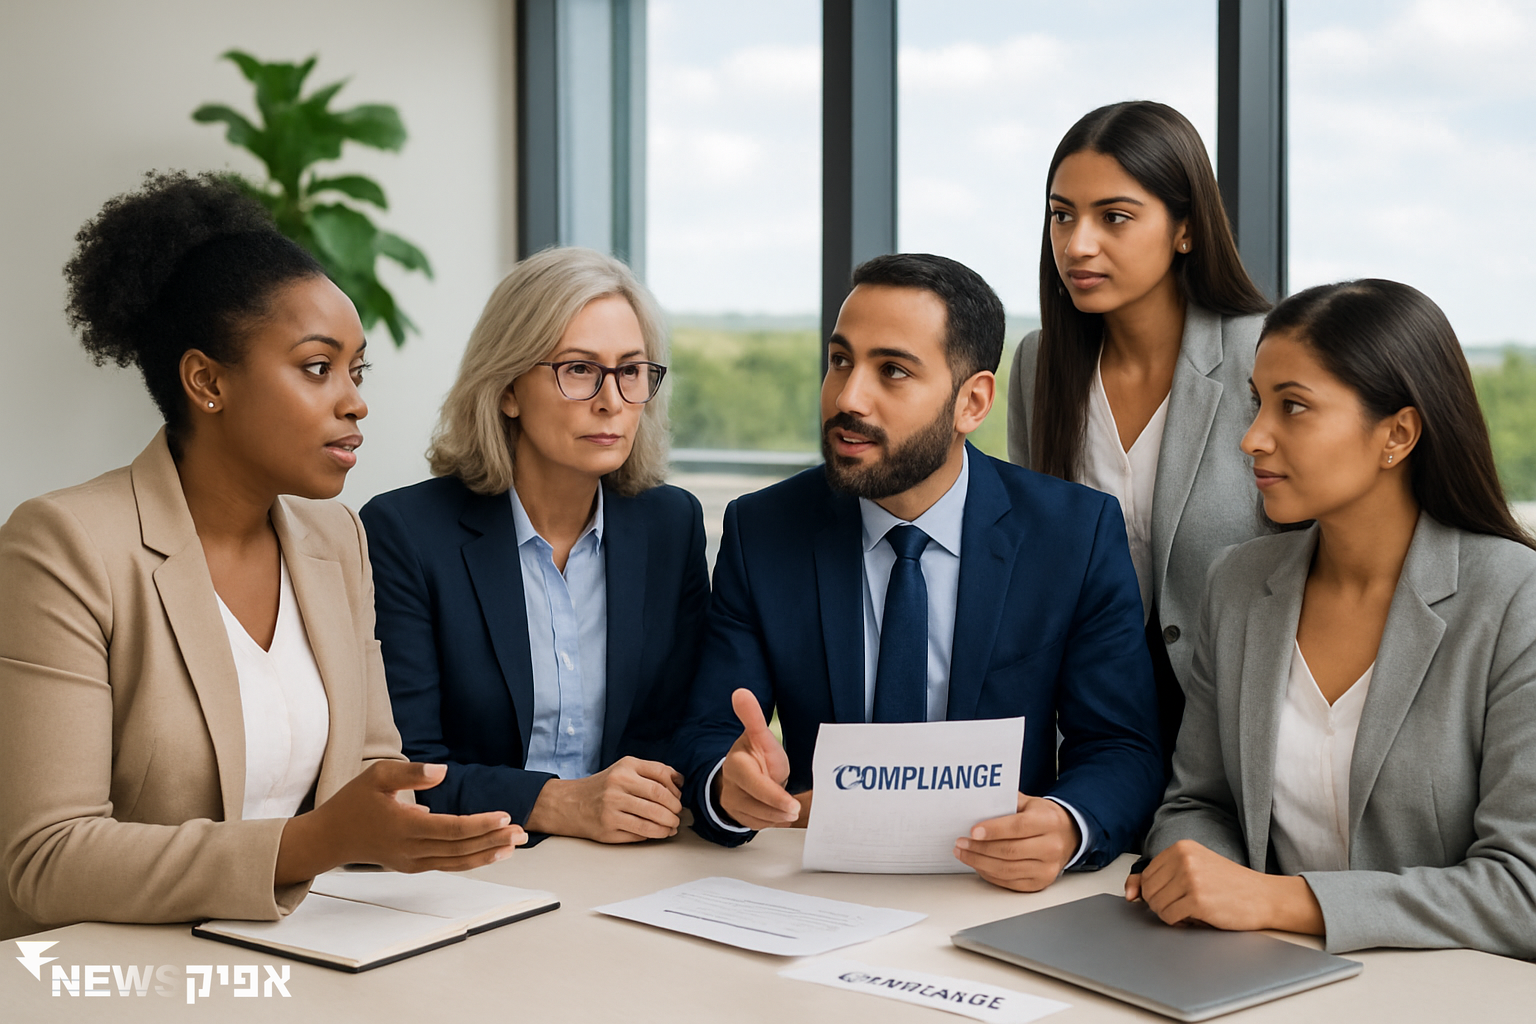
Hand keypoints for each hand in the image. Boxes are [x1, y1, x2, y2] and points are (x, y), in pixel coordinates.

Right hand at [277, 762, 524, 882]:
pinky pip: (447, 864)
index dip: (480, 824)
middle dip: (494, 840)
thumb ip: (411, 773)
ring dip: (488, 854)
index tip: (505, 816)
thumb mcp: (378, 775)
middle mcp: (410, 850)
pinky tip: (492, 852)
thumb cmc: (355, 801)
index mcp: (403, 826)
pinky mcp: (412, 866)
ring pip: (457, 862)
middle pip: (460, 848)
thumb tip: (443, 772)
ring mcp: (411, 862)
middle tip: (523, 832)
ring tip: (515, 844)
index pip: (450, 829)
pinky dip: (472, 860)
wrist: (331, 837)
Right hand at [526, 756, 683, 842]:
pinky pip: (639, 834)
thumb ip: (651, 772)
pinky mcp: (608, 828)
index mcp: (625, 767)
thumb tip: (681, 782)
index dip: (675, 787)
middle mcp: (617, 785)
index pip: (661, 774)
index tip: (680, 796)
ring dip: (668, 825)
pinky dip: (654, 834)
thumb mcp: (624, 770)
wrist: (569, 804)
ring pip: (651, 819)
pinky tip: (660, 833)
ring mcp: (611, 808)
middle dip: (674, 808)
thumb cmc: (604, 787)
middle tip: (678, 814)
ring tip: (672, 826)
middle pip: (659, 797)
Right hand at [716, 688, 798, 829]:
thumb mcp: (760, 736)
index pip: (756, 785)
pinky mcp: (737, 817)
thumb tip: (741, 692)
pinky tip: (780, 813)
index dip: (775, 797)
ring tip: (790, 809)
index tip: (793, 805)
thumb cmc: (757, 754)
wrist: (746, 771)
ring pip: (758, 819)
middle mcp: (731, 786)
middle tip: (796, 809)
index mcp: (736, 765)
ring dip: (777, 817)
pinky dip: (771, 821)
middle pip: (757, 806)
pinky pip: (757, 825)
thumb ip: (753, 717)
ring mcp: (732, 804)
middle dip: (779, 810)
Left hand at [952, 793, 1079, 891]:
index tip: (972, 831)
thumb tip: (976, 806)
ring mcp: (1047, 868)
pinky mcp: (1040, 882)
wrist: (1067, 835)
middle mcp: (1051, 847)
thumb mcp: (1029, 802)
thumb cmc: (1043, 817)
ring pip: (1007, 869)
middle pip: (1010, 851)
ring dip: (980, 862)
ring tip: (964, 853)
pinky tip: (978, 864)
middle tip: (961, 843)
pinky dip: (990, 874)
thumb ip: (1005, 802)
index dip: (993, 830)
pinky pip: (1010, 882)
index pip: (1019, 827)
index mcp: (1048, 822)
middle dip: (980, 848)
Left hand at [1137, 840, 1324, 933]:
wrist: (1263, 896)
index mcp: (1182, 847)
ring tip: (1190, 911)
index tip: (1170, 897)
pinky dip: (1177, 923)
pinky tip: (1193, 918)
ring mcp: (1190, 878)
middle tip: (1182, 907)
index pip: (1147, 873)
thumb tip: (1130, 892)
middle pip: (1148, 890)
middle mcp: (1183, 858)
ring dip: (1169, 914)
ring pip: (1156, 905)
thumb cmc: (1230, 885)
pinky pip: (1169, 917)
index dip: (1155, 892)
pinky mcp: (1197, 899)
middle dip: (1161, 904)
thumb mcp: (1194, 870)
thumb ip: (1162, 876)